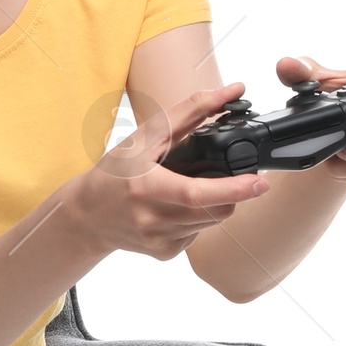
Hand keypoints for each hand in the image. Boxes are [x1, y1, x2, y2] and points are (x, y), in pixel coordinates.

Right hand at [73, 79, 269, 261]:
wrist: (87, 215)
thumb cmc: (115, 172)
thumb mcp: (145, 137)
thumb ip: (190, 112)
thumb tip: (231, 91)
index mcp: (146, 188)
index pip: (198, 194)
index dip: (234, 189)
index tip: (259, 181)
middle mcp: (152, 220)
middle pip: (216, 210)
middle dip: (232, 192)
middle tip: (228, 175)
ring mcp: (159, 240)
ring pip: (211, 223)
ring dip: (215, 203)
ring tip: (193, 187)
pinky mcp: (164, 253)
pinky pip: (198, 234)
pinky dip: (198, 219)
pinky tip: (177, 208)